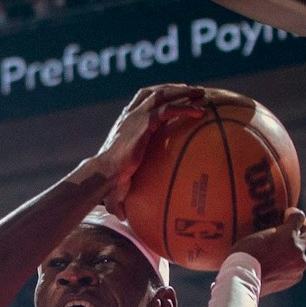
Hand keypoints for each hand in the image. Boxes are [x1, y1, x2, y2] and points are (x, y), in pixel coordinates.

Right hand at [93, 84, 206, 212]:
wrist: (104, 174)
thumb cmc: (109, 180)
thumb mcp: (118, 181)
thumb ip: (123, 191)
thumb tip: (122, 218)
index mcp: (126, 122)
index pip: (141, 100)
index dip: (158, 94)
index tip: (175, 95)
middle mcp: (131, 115)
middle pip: (154, 92)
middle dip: (174, 88)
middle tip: (193, 90)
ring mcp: (138, 116)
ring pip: (163, 95)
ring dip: (183, 92)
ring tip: (201, 93)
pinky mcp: (145, 122)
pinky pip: (169, 110)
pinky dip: (185, 108)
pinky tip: (201, 113)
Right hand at [230, 208, 305, 293]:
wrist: (242, 281)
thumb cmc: (243, 256)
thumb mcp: (256, 236)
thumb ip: (274, 232)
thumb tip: (279, 230)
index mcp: (288, 236)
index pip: (299, 217)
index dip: (294, 213)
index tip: (288, 215)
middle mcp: (298, 250)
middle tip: (299, 225)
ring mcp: (298, 265)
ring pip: (300, 252)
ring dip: (292, 250)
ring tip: (276, 253)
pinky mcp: (295, 277)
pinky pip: (295, 267)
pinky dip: (287, 265)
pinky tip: (273, 267)